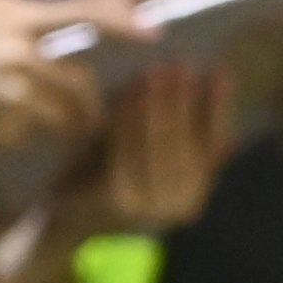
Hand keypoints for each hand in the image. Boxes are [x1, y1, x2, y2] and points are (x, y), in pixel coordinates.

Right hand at [0, 0, 115, 164]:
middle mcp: (13, 50)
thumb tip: (61, 2)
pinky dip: (40, 136)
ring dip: (73, 122)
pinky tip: (23, 137)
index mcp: (9, 14)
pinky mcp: (4, 127)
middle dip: (91, 96)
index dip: (125, 23)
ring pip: (67, 109)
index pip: (83, 13)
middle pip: (80, 75)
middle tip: (96, 108)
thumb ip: (8, 0)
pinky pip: (42, 133)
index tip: (156, 34)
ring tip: (67, 129)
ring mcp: (10, 91)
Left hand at [52, 60, 236, 243]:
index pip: (215, 143)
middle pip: (189, 143)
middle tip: (181, 63)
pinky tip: (126, 93)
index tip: (221, 69)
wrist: (62, 218)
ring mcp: (151, 208)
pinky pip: (127, 152)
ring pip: (160, 146)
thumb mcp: (147, 147)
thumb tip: (218, 78)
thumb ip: (180, 122)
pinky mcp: (119, 203)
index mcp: (195, 193)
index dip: (220, 105)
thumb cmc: (105, 174)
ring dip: (158, 105)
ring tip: (155, 72)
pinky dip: (128, 120)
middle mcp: (181, 206)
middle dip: (184, 100)